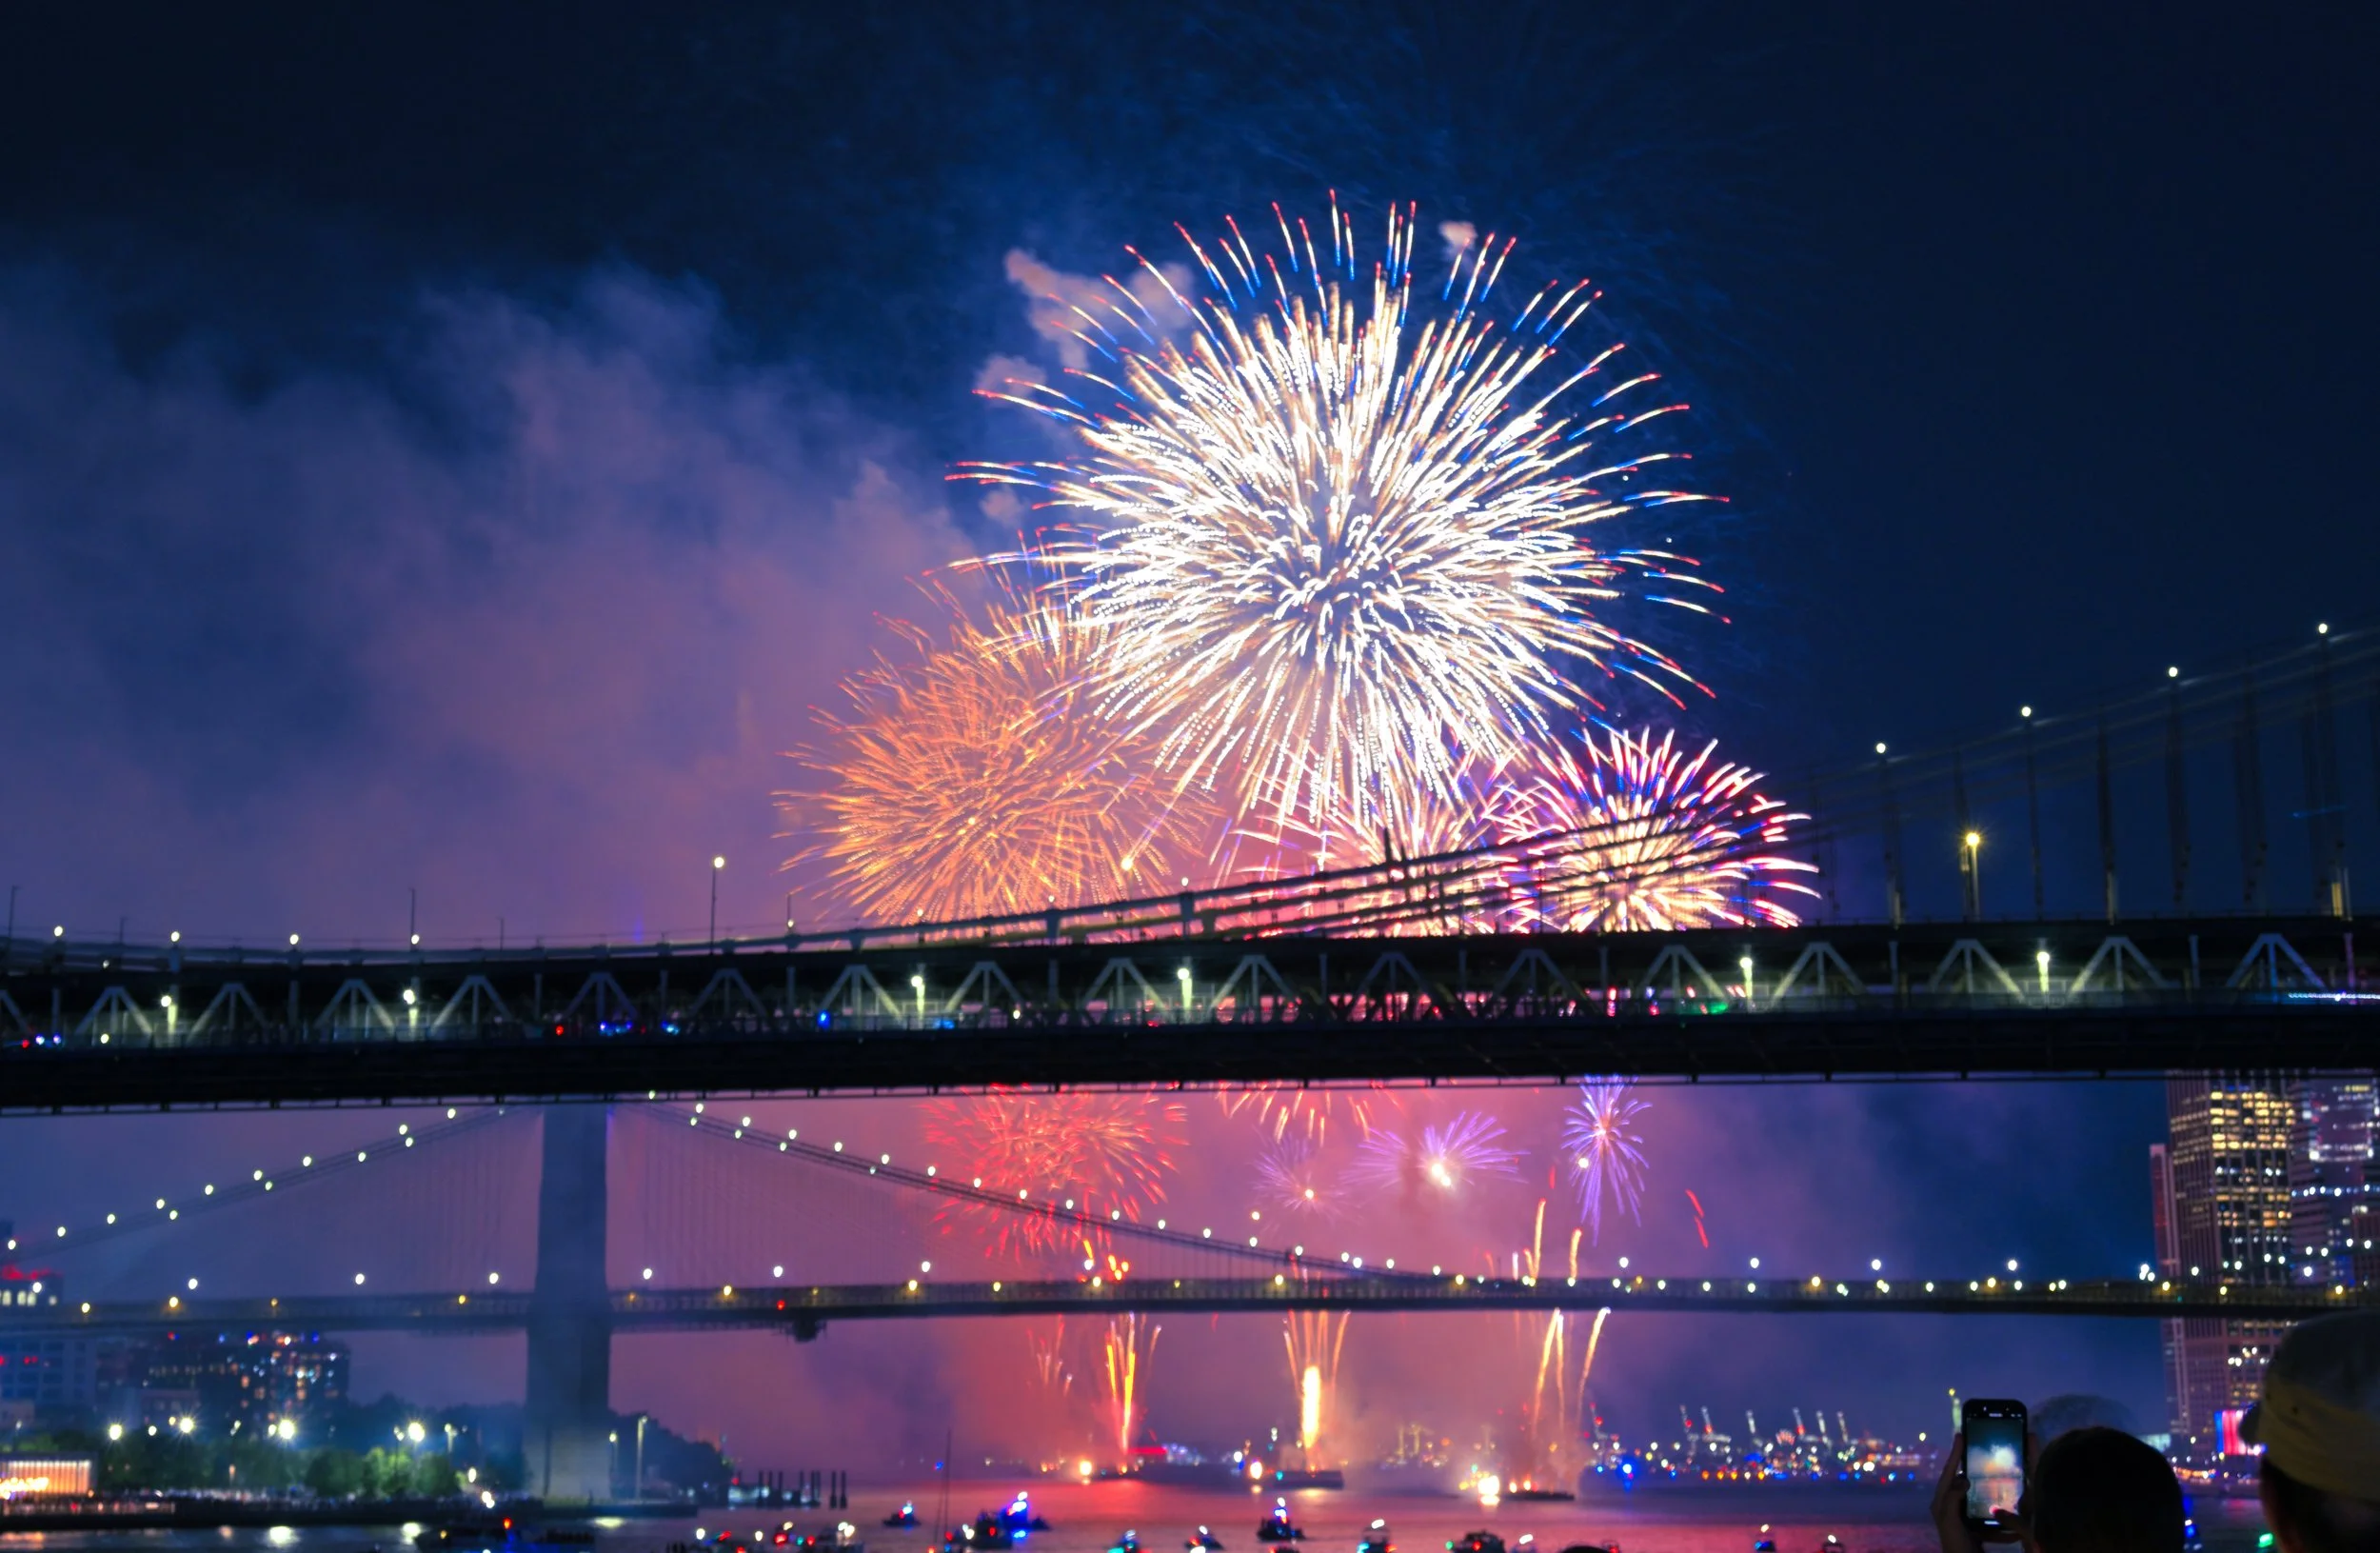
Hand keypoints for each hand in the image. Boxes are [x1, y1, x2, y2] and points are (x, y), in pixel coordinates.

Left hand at [1931, 1435, 2021, 1552]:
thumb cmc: (1953, 1544)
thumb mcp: (1950, 1520)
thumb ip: (1952, 1499)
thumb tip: (1962, 1477)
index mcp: (1942, 1501)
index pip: (1948, 1472)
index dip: (1955, 1453)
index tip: (1960, 1435)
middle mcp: (1951, 1507)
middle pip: (1965, 1482)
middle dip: (1976, 1471)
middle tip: (1988, 1456)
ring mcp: (1964, 1519)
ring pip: (1980, 1500)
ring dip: (1993, 1495)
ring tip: (2007, 1484)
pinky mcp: (1976, 1530)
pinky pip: (1991, 1521)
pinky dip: (2003, 1523)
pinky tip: (2015, 1524)